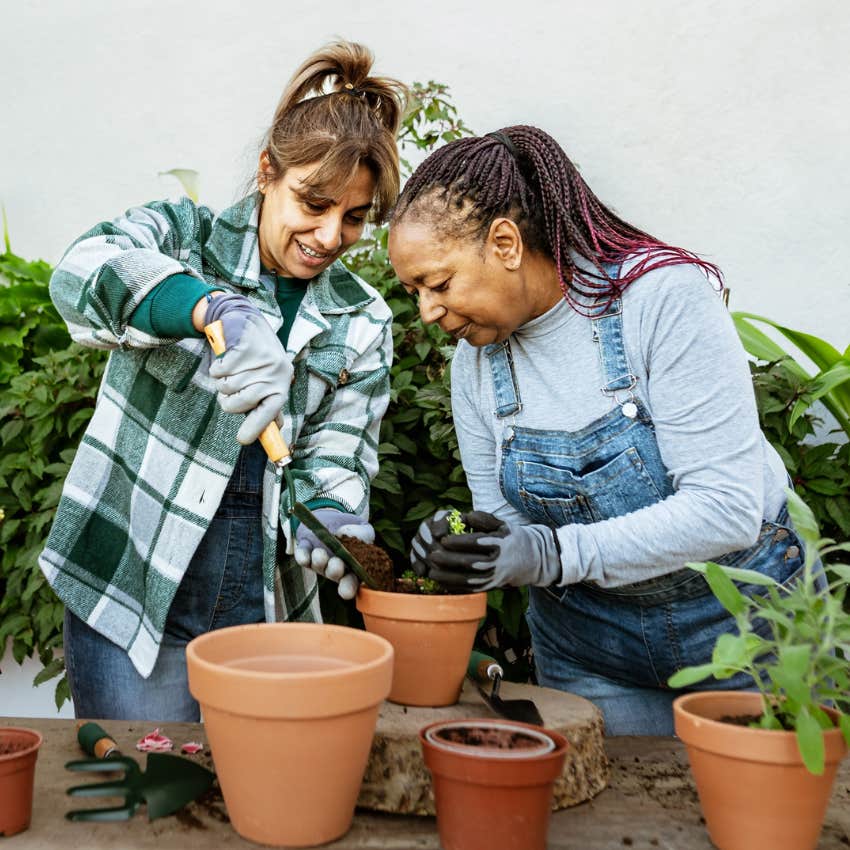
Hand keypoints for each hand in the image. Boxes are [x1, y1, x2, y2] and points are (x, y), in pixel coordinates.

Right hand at [206, 295, 292, 444]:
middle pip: (240, 403)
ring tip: (231, 370)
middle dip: (228, 401)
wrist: (246, 319)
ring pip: (226, 388)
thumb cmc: (257, 355)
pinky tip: (226, 358)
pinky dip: (216, 368)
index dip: (256, 428)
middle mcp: (275, 372)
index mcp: (282, 383)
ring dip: (221, 382)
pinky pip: (219, 372)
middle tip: (228, 393)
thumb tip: (276, 428)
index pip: (270, 412)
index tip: (242, 440)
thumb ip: (270, 400)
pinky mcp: (242, 348)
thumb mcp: (269, 376)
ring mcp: (259, 360)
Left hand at [293, 509, 373, 599]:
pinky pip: (302, 557)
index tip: (347, 590)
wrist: (331, 518)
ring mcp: (320, 563)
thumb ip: (363, 533)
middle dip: (335, 571)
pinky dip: (302, 556)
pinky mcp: (306, 552)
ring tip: (319, 553)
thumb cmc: (351, 528)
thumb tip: (349, 534)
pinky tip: (304, 555)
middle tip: (336, 564)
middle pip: (335, 575)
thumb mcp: (363, 528)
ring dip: (319, 562)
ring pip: (318, 566)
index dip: (349, 587)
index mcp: (354, 567)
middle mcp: (335, 569)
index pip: (353, 582)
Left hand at [410, 510, 561, 590]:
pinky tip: (441, 582)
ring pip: (468, 579)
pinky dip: (454, 587)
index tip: (443, 539)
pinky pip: (470, 589)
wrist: (532, 560)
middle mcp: (497, 562)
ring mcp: (494, 577)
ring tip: (431, 571)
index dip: (458, 542)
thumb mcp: (502, 524)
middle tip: (432, 556)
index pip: (476, 543)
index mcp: (500, 543)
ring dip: (448, 577)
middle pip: (469, 563)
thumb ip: (483, 519)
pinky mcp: (490, 587)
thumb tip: (465, 516)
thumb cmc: (511, 537)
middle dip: (448, 560)